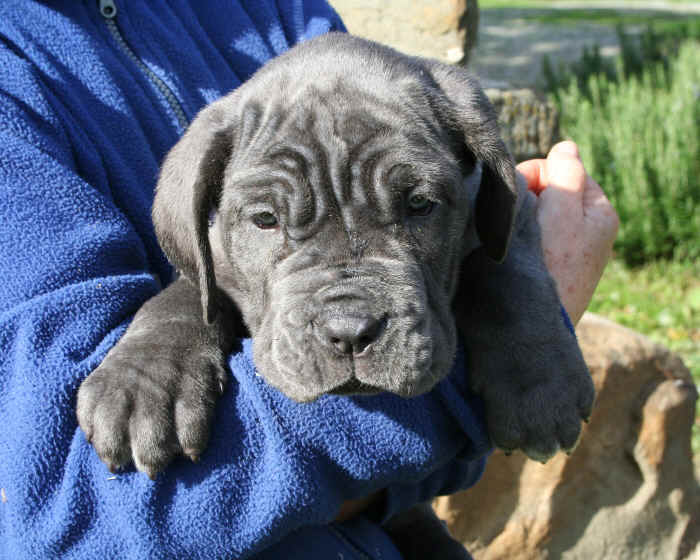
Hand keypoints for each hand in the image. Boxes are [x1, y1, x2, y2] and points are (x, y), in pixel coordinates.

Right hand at [517, 141, 618, 324]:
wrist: (533, 320)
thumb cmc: (550, 264)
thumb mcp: (564, 209)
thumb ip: (567, 172)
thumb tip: (566, 147)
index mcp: (599, 211)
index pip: (563, 169)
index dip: (536, 174)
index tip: (519, 194)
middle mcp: (588, 229)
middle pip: (551, 190)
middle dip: (528, 195)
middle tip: (515, 218)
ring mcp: (568, 249)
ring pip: (538, 212)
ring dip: (521, 216)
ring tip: (513, 236)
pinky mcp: (549, 266)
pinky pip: (532, 234)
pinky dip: (520, 235)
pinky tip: (513, 249)